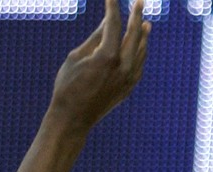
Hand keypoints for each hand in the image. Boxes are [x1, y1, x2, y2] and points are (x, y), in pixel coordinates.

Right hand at [48, 0, 150, 131]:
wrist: (72, 119)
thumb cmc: (68, 86)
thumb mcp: (76, 57)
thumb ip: (96, 38)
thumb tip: (108, 21)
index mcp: (107, 55)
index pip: (114, 23)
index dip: (112, 7)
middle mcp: (123, 66)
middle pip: (134, 33)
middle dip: (136, 15)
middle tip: (139, 2)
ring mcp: (128, 78)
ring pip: (140, 50)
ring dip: (142, 34)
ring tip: (144, 23)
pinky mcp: (129, 88)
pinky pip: (139, 65)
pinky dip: (140, 52)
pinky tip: (140, 46)